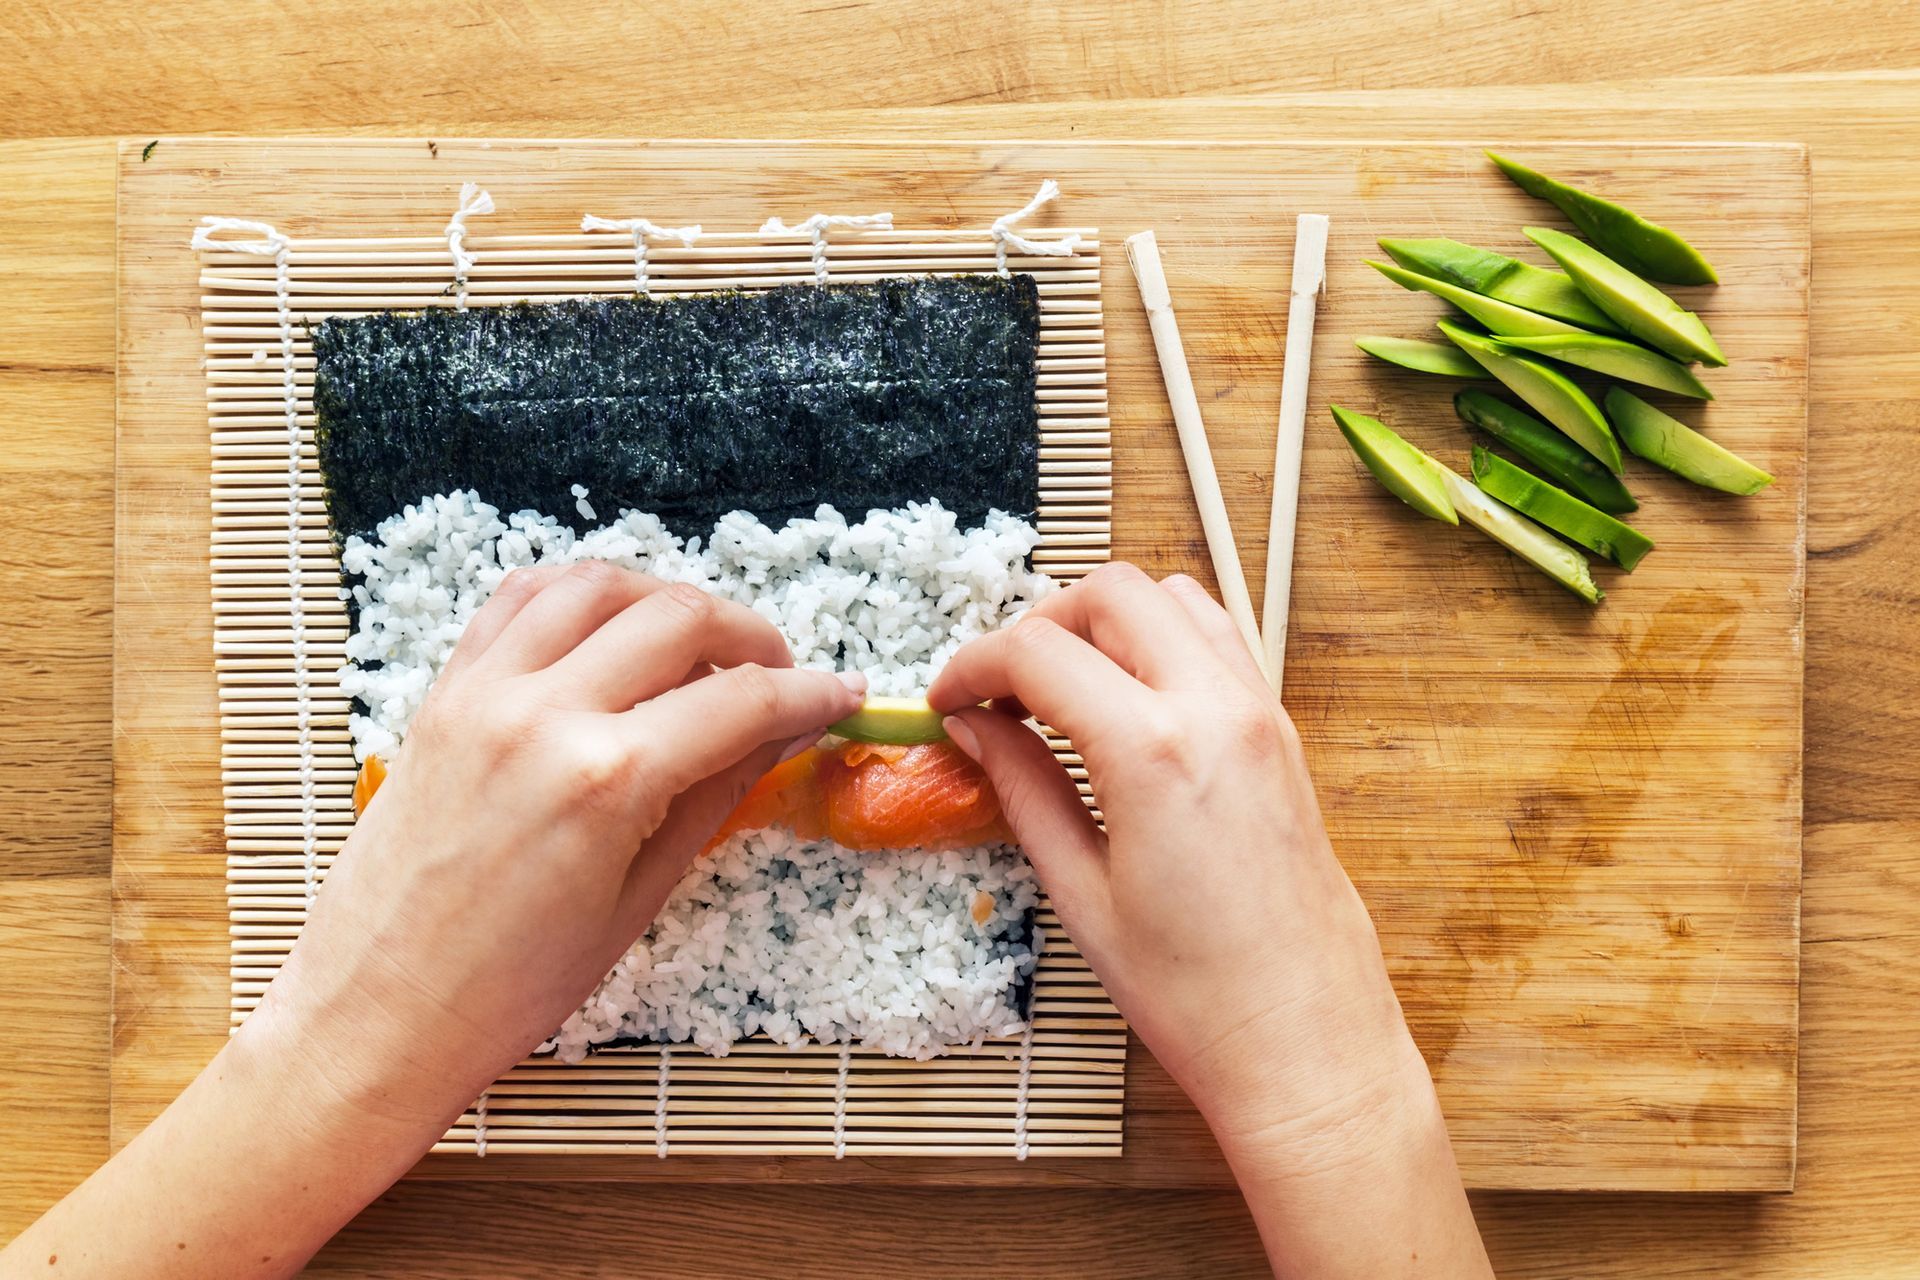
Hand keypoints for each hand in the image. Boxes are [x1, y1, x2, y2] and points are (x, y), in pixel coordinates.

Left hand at [259, 561, 864, 1131]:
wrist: (378, 1012)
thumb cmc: (511, 986)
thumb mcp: (639, 897)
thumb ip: (717, 794)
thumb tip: (783, 732)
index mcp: (606, 779)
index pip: (740, 700)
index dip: (808, 693)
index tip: (840, 695)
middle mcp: (544, 713)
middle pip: (679, 617)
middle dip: (750, 636)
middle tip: (777, 676)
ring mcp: (485, 692)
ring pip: (599, 585)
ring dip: (665, 600)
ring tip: (696, 646)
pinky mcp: (443, 693)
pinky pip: (518, 600)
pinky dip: (576, 594)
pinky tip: (609, 628)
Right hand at [929, 563, 1487, 1277]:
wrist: (1304, 1041)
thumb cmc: (1193, 993)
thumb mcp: (1080, 893)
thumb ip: (1023, 788)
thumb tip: (975, 729)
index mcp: (1152, 750)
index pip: (1038, 652)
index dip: (974, 665)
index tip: (947, 700)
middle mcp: (1215, 709)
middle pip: (1111, 593)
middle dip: (1039, 623)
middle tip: (1000, 689)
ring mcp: (1261, 713)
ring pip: (1174, 597)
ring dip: (1107, 619)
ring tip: (1062, 689)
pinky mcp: (1284, 734)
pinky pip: (1220, 639)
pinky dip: (1163, 639)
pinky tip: (1127, 701)